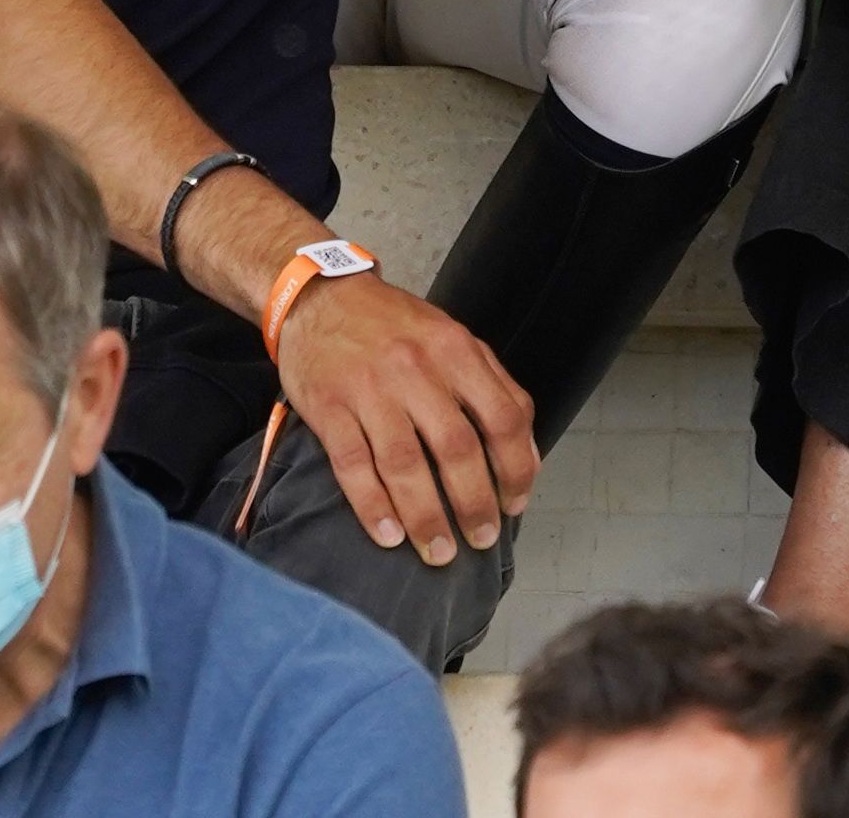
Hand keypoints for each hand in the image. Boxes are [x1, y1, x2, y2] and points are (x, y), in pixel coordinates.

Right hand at [269, 269, 539, 562]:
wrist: (320, 297)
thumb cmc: (396, 327)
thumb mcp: (455, 340)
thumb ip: (496, 388)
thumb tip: (527, 453)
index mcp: (457, 351)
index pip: (503, 417)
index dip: (516, 468)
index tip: (516, 504)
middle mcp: (416, 369)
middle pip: (456, 448)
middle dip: (474, 503)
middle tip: (481, 540)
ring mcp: (369, 389)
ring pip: (404, 464)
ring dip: (425, 516)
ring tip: (438, 552)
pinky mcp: (328, 408)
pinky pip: (353, 466)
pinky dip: (372, 506)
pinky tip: (388, 535)